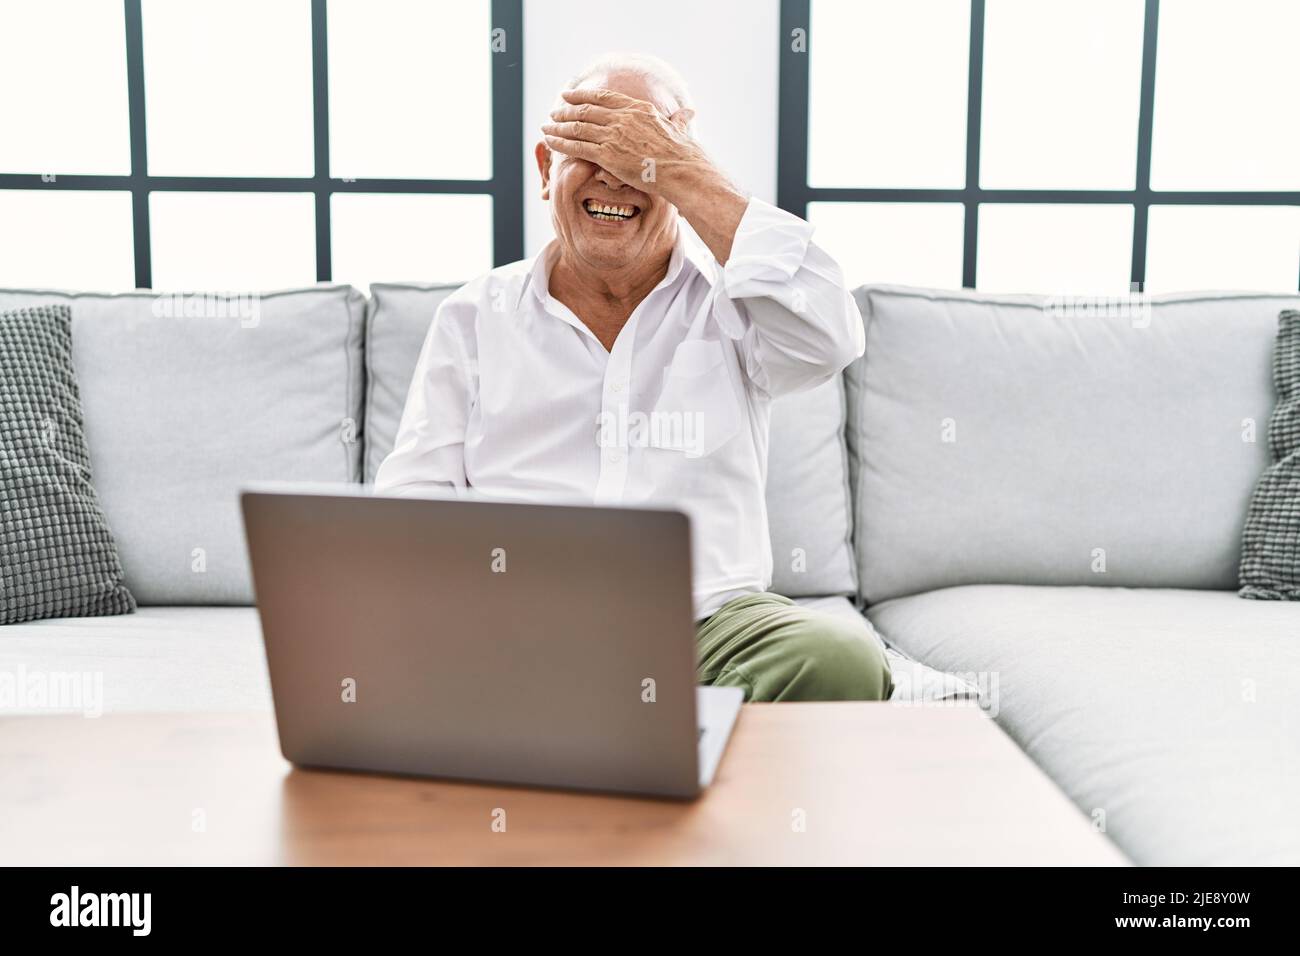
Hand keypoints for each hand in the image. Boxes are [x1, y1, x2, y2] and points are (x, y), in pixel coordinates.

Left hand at [542, 88, 708, 202]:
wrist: (681, 169)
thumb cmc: (683, 154)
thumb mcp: (680, 129)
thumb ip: (679, 120)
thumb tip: (689, 113)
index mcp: (637, 109)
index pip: (604, 97)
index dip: (583, 95)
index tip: (569, 94)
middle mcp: (622, 118)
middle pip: (586, 110)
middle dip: (566, 110)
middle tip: (553, 112)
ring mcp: (613, 135)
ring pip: (578, 127)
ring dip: (558, 126)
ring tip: (546, 127)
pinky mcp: (607, 155)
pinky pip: (578, 146)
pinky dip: (561, 143)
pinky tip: (550, 141)